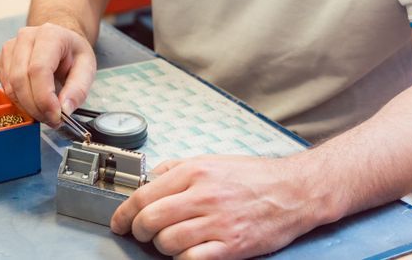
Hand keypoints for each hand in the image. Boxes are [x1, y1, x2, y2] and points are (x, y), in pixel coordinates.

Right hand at [0, 23, 96, 124]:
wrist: (60, 41)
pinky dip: (19, 101)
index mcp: (50, 35)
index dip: (44, 98)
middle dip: (35, 107)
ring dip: (27, 107)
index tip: (55, 116)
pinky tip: (34, 102)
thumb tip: (64, 109)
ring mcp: (11, 47)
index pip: (38, 69)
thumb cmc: (73, 52)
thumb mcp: (87, 68)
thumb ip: (78, 89)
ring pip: (11, 86)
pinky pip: (5, 87)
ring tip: (45, 112)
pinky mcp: (2, 59)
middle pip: (20, 79)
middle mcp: (26, 37)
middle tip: (51, 119)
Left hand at [111, 154, 321, 258]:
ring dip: (160, 247)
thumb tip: (147, 180)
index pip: (143, 195)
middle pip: (150, 220)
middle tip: (141, 234)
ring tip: (167, 242)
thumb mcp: (210, 161)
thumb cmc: (252, 176)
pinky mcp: (231, 246)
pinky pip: (191, 259)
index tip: (119, 222)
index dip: (124, 213)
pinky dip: (181, 259)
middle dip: (139, 232)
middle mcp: (202, 196)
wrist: (293, 191)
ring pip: (167, 242)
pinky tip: (185, 253)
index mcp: (193, 172)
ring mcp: (217, 223)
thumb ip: (176, 169)